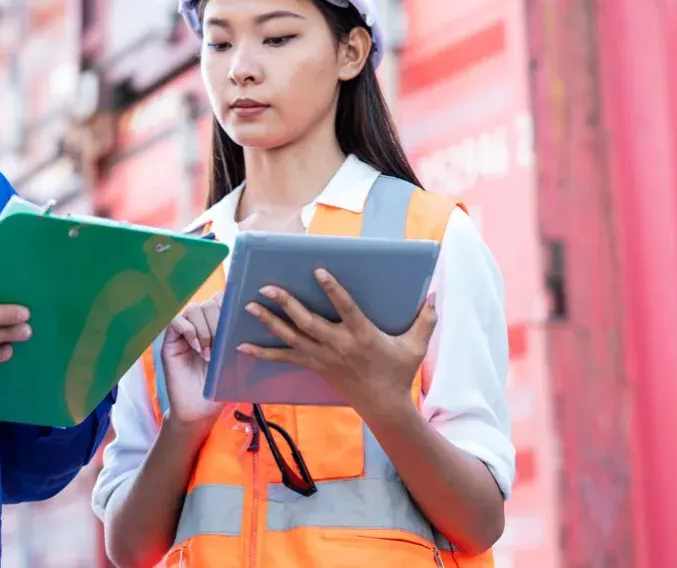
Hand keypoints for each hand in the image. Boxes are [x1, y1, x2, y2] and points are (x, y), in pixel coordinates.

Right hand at [160, 294, 224, 428]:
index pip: (221, 300)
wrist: (199, 411)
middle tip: (221, 347)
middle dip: (218, 322)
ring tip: (208, 353)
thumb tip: (251, 320)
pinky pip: (175, 321)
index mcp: (216, 327)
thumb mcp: (233, 362)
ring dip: (205, 330)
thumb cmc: (218, 388)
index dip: (229, 306)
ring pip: (193, 309)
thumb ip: (237, 341)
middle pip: (208, 302)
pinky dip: (188, 331)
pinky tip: (197, 349)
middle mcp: (199, 325)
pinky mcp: (170, 342)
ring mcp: (184, 333)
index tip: (237, 325)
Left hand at [239, 269, 435, 420]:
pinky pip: (284, 358)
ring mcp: (323, 356)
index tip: (318, 271)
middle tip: (267, 287)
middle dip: (286, 304)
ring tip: (248, 306)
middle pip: (308, 322)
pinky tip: (242, 346)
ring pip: (291, 337)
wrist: (383, 405)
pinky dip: (262, 353)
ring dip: (269, 322)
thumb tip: (434, 295)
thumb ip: (425, 320)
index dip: (332, 289)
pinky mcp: (314, 365)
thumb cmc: (398, 372)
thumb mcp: (416, 347)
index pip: (345, 308)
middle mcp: (338, 345)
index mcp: (362, 335)